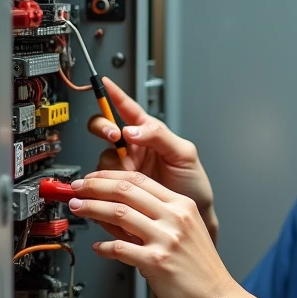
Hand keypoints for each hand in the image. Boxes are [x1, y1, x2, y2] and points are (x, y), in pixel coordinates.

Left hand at [68, 171, 233, 297]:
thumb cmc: (202, 271)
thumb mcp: (185, 233)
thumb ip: (155, 219)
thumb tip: (116, 211)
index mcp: (183, 206)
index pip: (139, 179)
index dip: (109, 176)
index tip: (92, 179)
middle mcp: (175, 218)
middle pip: (125, 190)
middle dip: (94, 187)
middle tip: (77, 189)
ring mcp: (166, 239)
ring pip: (118, 213)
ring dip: (92, 209)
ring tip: (78, 209)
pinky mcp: (156, 262)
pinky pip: (119, 248)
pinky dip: (102, 247)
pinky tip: (97, 248)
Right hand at [87, 76, 217, 238]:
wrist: (193, 214)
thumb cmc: (192, 182)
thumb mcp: (184, 154)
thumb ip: (160, 136)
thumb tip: (132, 129)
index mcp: (148, 133)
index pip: (127, 109)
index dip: (114, 95)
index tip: (104, 83)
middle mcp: (132, 148)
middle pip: (104, 128)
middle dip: (104, 127)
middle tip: (114, 135)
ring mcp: (124, 168)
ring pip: (102, 157)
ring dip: (109, 161)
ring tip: (126, 171)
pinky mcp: (119, 188)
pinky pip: (103, 181)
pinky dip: (105, 181)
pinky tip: (116, 185)